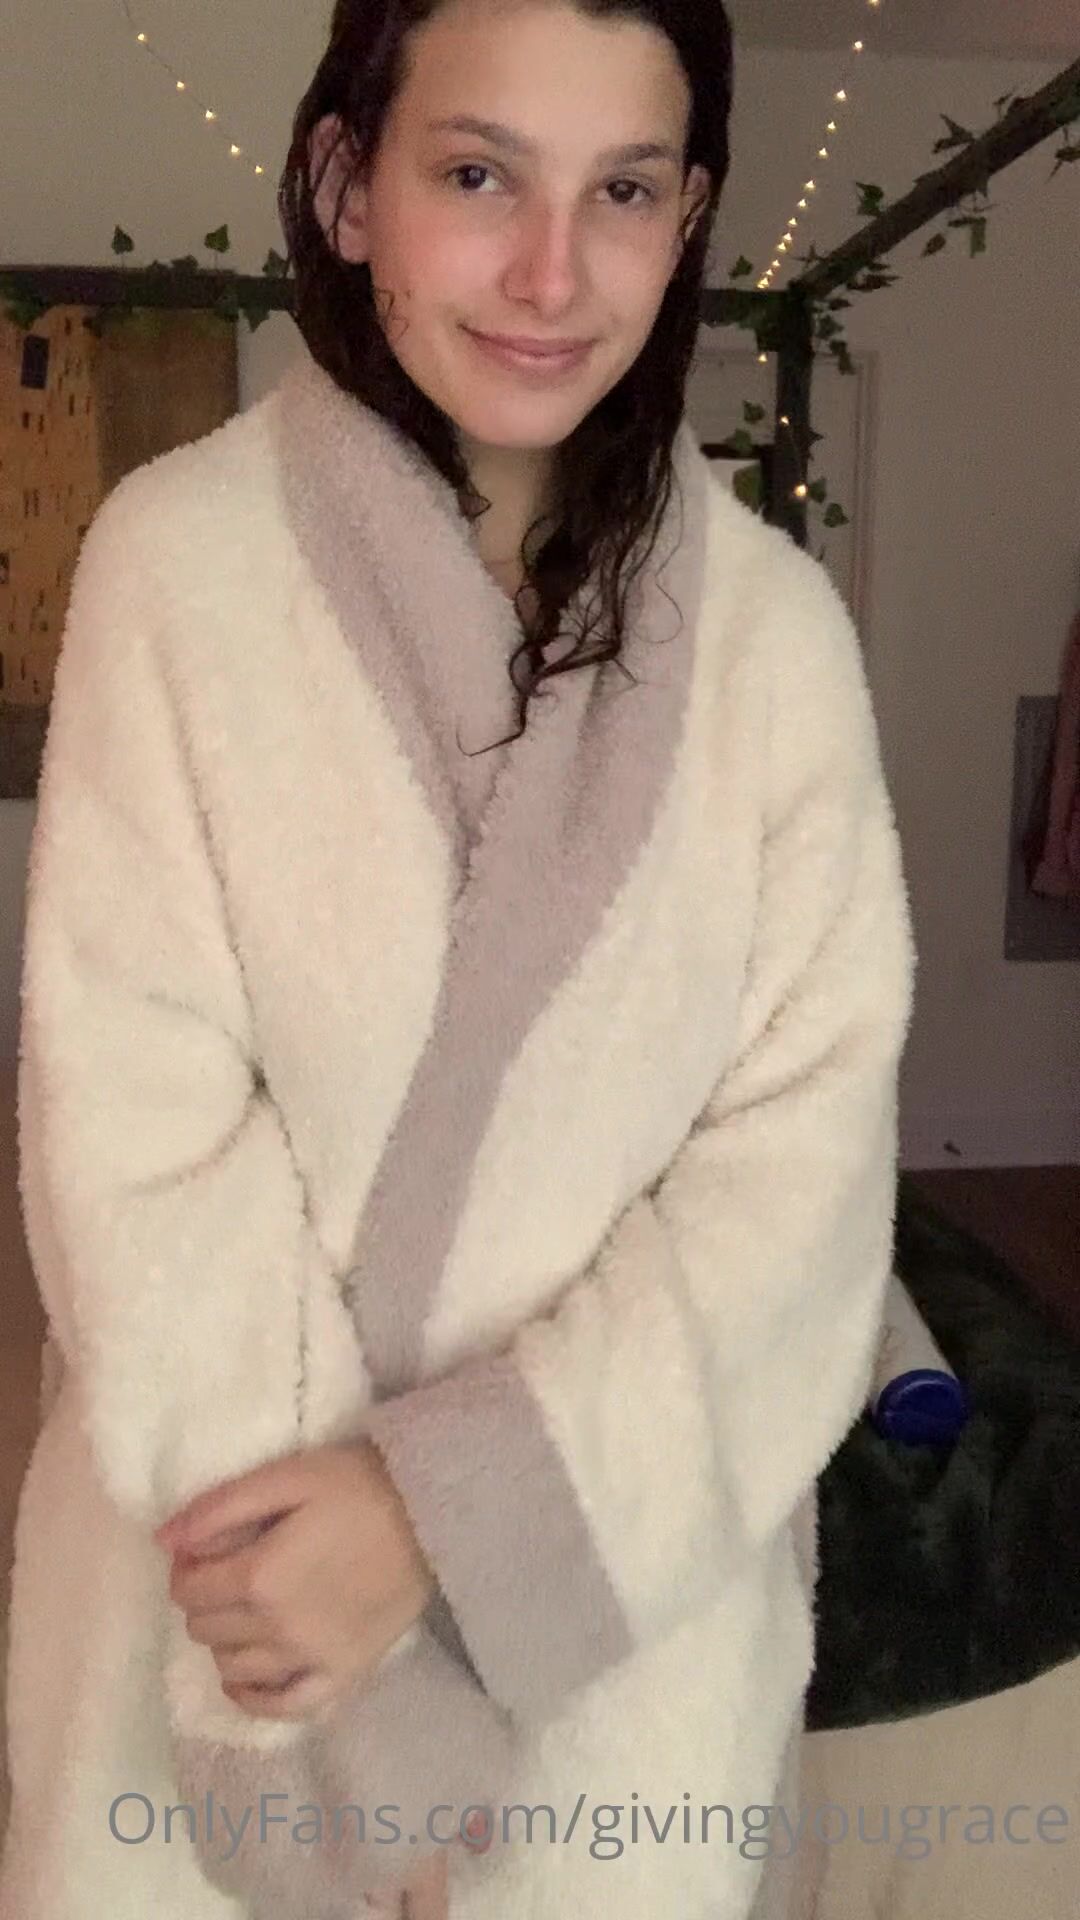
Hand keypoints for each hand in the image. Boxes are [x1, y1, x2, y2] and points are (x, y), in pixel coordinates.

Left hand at [155, 1441, 437, 1720]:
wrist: (433, 1512)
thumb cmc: (358, 1484)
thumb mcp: (286, 1476)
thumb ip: (220, 1509)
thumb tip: (163, 1540)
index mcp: (260, 1577)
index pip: (189, 1590)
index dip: (186, 1568)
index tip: (202, 1550)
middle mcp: (279, 1629)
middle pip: (207, 1629)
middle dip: (204, 1599)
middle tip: (226, 1571)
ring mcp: (313, 1659)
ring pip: (234, 1667)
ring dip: (226, 1638)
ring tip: (245, 1608)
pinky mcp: (344, 1675)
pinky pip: (283, 1707)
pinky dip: (254, 1696)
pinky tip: (247, 1675)